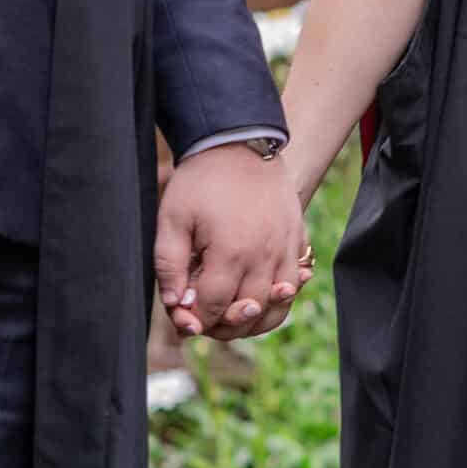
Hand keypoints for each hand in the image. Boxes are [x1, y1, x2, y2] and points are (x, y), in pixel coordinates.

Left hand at [153, 142, 308, 341]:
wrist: (240, 142)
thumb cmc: (202, 180)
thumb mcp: (172, 218)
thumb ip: (169, 266)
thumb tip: (175, 304)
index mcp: (231, 253)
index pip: (213, 308)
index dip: (193, 319)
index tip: (181, 313)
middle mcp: (264, 257)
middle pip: (246, 316)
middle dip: (219, 325)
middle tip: (201, 316)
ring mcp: (286, 250)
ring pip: (276, 310)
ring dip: (251, 322)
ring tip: (229, 314)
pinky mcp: (298, 240)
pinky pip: (294, 286)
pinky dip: (278, 301)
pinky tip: (260, 297)